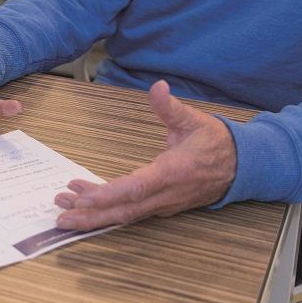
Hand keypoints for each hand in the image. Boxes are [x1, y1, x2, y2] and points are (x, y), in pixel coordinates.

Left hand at [53, 80, 236, 229]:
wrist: (242, 168)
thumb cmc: (216, 144)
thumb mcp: (194, 120)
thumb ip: (171, 107)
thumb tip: (158, 87)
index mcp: (172, 173)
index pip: (136, 188)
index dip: (109, 194)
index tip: (83, 196)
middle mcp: (166, 195)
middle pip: (124, 211)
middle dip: (91, 214)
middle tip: (60, 214)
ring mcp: (163, 204)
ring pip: (125, 215)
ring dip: (95, 215)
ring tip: (64, 211)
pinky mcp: (161, 206)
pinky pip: (131, 213)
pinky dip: (107, 212)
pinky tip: (86, 205)